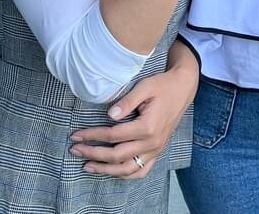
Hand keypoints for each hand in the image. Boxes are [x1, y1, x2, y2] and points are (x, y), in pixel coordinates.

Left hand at [67, 66, 198, 177]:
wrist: (183, 88)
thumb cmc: (162, 85)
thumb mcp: (145, 87)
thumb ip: (126, 101)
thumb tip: (109, 115)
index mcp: (148, 127)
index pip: (113, 136)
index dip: (92, 136)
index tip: (76, 135)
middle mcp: (152, 143)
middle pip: (117, 155)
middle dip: (93, 154)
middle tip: (75, 149)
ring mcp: (156, 150)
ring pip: (127, 169)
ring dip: (105, 169)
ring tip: (87, 166)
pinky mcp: (158, 151)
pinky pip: (141, 171)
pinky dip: (125, 174)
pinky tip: (111, 171)